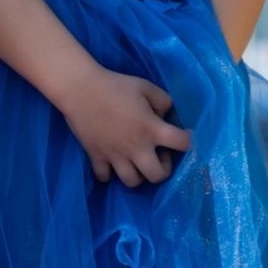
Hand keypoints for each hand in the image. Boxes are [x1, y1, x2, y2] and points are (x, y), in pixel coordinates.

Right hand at [57, 67, 191, 186]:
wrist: (80, 88)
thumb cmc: (115, 85)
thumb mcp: (145, 86)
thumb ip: (163, 101)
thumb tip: (166, 115)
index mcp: (152, 129)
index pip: (183, 144)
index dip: (188, 141)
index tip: (183, 135)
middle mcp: (137, 148)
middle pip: (158, 176)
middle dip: (163, 168)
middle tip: (157, 154)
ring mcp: (115, 155)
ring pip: (132, 181)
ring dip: (138, 174)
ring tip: (135, 160)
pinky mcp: (96, 156)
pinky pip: (104, 177)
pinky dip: (109, 172)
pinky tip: (111, 160)